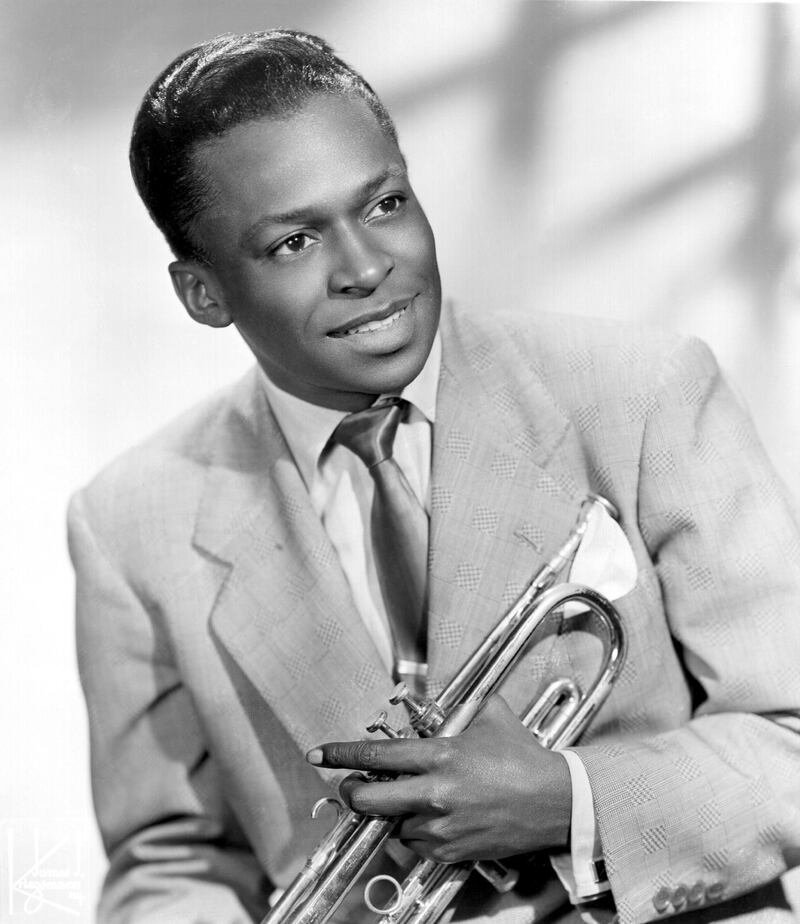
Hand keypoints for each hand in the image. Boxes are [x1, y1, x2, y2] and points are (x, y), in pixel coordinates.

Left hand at [306, 695, 571, 863]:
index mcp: (440, 755)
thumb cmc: (523, 757)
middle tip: (351, 786)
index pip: (375, 756)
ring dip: (392, 813)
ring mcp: (442, 826)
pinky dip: (415, 832)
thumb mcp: (491, 717)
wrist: (555, 801)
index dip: (341, 754)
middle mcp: (435, 793)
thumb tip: (444, 698)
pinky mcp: (453, 851)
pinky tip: (430, 818)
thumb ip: (461, 708)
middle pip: (369, 800)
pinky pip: (417, 844)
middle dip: (352, 793)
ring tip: (409, 799)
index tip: (318, 753)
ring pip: (393, 824)